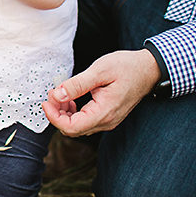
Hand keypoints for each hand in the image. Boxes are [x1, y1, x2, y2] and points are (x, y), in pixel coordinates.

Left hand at [42, 49, 161, 136]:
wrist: (148, 69)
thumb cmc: (127, 67)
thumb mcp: (100, 70)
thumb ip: (77, 84)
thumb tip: (58, 94)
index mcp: (104, 112)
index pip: (71, 128)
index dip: (54, 117)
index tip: (47, 101)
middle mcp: (106, 121)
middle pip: (72, 129)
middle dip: (57, 113)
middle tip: (53, 94)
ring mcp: (107, 120)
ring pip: (77, 126)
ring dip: (64, 112)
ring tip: (61, 94)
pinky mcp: (107, 116)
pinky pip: (85, 121)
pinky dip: (73, 112)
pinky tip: (71, 98)